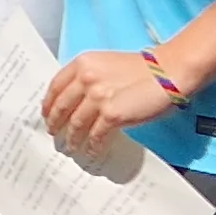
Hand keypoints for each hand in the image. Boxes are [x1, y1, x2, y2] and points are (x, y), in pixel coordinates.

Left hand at [40, 50, 181, 153]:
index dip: (48, 103)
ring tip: (70, 146)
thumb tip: (78, 99)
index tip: (46, 113)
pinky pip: (95, 135)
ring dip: (72, 138)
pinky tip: (91, 150)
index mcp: (83, 64)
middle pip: (61, 106)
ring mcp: (97, 98)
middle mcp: (86, 79)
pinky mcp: (111, 115)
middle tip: (53, 133)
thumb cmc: (144, 68)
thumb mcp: (108, 64)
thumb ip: (90, 78)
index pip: (55, 86)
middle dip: (55, 123)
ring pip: (76, 124)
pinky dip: (92, 145)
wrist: (169, 71)